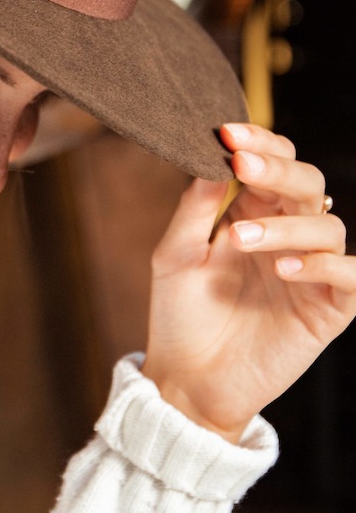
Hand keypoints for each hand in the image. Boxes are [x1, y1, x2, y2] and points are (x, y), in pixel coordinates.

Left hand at [142, 123, 355, 442]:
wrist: (188, 379)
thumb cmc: (180, 313)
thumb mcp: (175, 254)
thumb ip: (195, 209)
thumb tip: (209, 159)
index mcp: (252, 212)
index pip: (272, 164)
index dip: (258, 143)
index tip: (227, 133)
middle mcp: (287, 234)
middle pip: (307, 183)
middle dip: (276, 169)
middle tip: (241, 164)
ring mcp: (311, 271)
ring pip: (327, 225)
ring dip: (286, 224)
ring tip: (241, 237)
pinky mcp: (328, 310)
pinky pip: (349, 277)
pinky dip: (322, 265)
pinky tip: (283, 268)